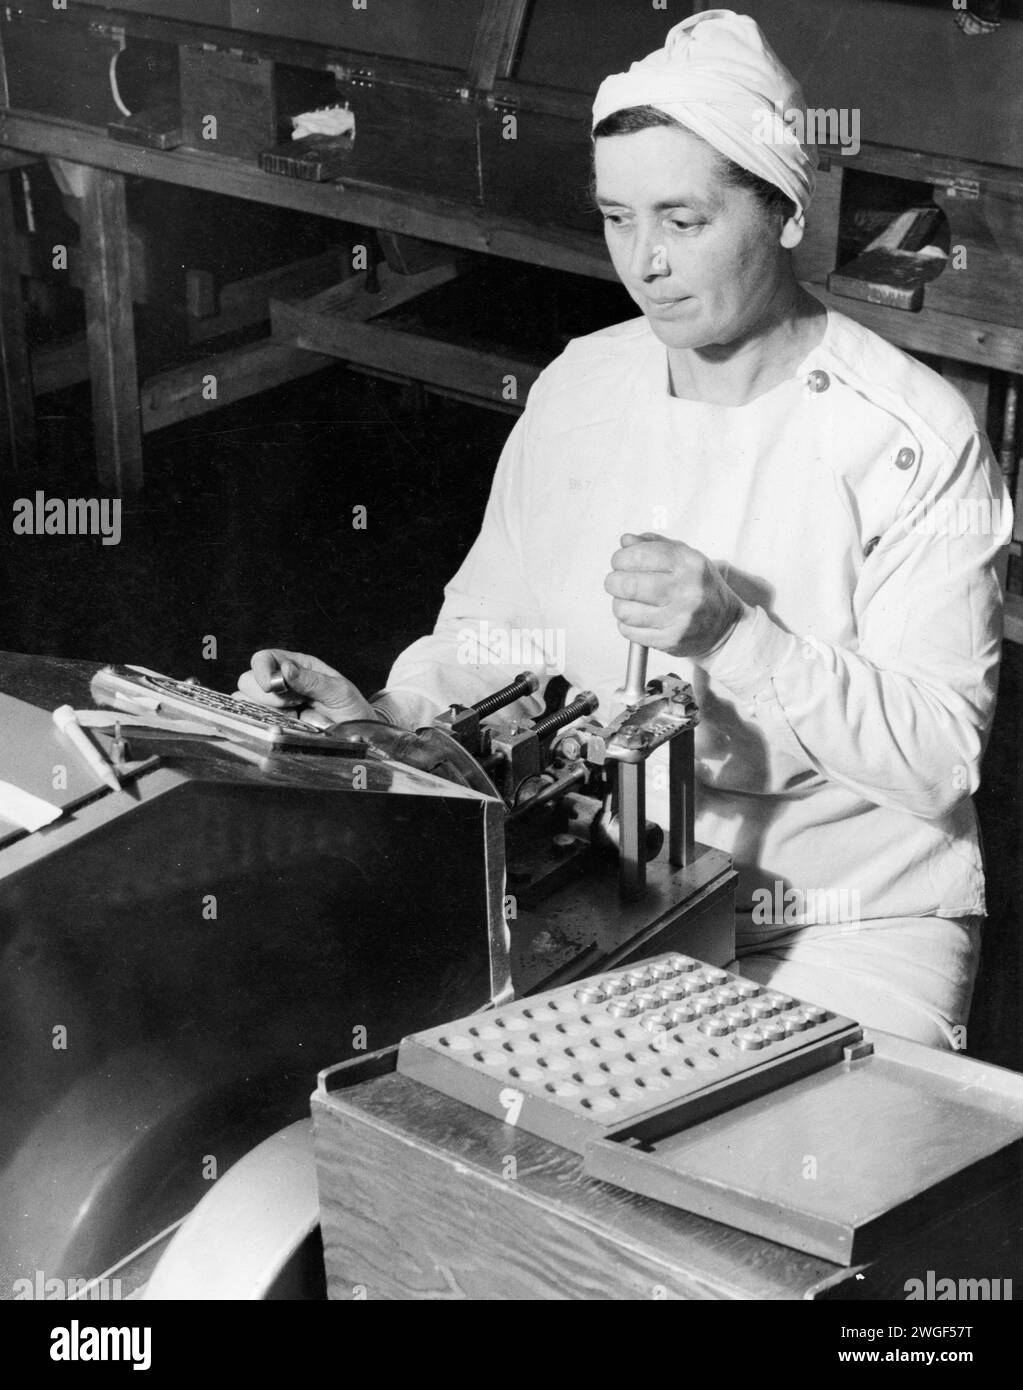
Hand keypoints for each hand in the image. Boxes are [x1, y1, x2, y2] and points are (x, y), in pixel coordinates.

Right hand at [236, 649, 381, 724]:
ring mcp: (275, 705)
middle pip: (248, 680)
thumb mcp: (339, 691)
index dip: (261, 670)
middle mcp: (281, 683)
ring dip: (265, 710)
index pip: (265, 659)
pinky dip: (265, 724)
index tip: (272, 686)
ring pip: (245, 701)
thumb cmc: (353, 709)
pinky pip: (253, 722)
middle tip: (292, 704)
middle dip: (265, 695)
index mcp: (297, 666)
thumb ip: (312, 680)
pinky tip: (288, 725)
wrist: (361, 737)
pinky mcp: (274, 725)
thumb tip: (286, 669)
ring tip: (292, 716)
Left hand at [604, 533, 742, 659]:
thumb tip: (626, 541)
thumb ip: (654, 545)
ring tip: (629, 601)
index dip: (622, 558)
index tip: (620, 561)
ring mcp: (678, 618)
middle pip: (629, 584)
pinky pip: (629, 631)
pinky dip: (626, 623)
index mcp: (689, 565)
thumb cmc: (701, 589)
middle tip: (616, 582)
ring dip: (619, 604)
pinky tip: (638, 617)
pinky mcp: (670, 640)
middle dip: (614, 581)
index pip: (641, 555)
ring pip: (624, 610)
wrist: (725, 625)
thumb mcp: (685, 558)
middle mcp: (685, 591)